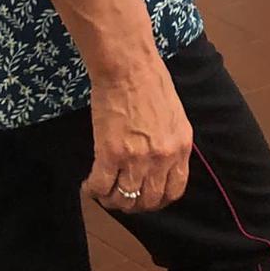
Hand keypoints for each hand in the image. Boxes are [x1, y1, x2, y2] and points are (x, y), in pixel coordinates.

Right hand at [84, 57, 192, 213]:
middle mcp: (162, 158)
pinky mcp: (111, 154)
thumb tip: (159, 163)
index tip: (145, 198)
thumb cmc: (150, 81)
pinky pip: (101, 187)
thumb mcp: (174, 116)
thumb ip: (170, 143)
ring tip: (102, 191)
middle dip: (133, 204)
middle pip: (148, 201)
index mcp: (181, 147)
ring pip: (123, 199)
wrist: (128, 66)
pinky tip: (88, 185)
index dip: (158, 200)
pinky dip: (92, 191)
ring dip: (111, 199)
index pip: (174, 190)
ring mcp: (137, 159)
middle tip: (120, 196)